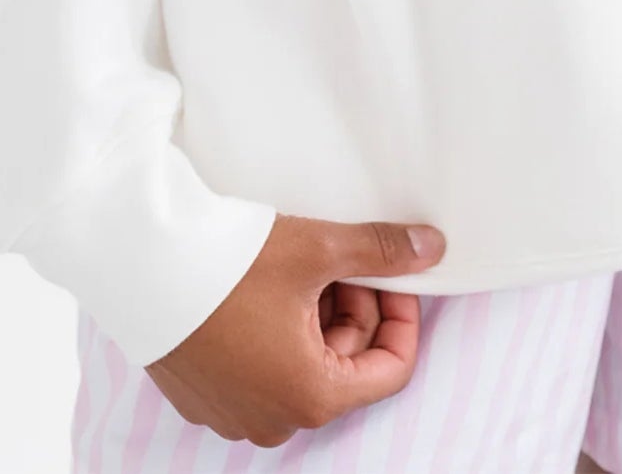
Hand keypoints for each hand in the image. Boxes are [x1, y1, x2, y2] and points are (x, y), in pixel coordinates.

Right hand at [144, 211, 447, 447]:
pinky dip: (278, 331)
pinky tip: (265, 287)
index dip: (402, 316)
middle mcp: (273, 421)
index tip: (392, 273)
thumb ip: (383, 252)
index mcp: (311, 397)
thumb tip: (433, 248)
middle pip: (346, 365)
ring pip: (305, 365)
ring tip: (301, 266)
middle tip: (340, 257)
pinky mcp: (204, 396)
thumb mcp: (319, 249)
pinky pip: (262, 370)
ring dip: (316, 316)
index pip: (390, 370)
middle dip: (354, 307)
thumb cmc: (232, 263)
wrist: (141, 264)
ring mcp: (234, 414)